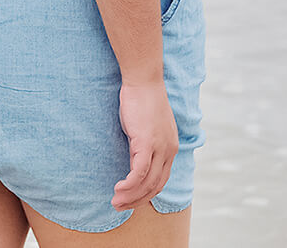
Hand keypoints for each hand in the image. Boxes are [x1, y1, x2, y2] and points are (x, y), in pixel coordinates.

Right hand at [110, 81, 177, 211]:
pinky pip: (138, 173)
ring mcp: (159, 148)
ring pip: (147, 183)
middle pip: (155, 186)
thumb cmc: (141, 98)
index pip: (161, 180)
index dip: (145, 194)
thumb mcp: (146, 126)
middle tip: (119, 206)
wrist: (143, 80)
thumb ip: (144, 143)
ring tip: (115, 202)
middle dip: (136, 200)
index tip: (130, 199)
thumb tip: (134, 156)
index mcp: (170, 147)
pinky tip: (118, 188)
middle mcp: (169, 151)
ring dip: (130, 196)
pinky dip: (129, 185)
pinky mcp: (147, 143)